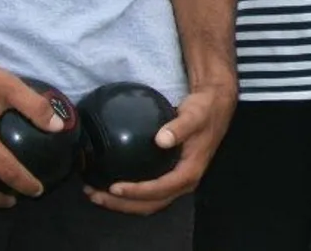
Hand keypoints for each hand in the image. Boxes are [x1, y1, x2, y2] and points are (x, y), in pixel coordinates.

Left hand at [86, 79, 235, 214]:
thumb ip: (180, 127)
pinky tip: (110, 185)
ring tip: (95, 193)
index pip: (161, 190)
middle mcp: (184, 182)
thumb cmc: (205, 111)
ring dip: (122, 203)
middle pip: (151, 204)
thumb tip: (161, 139)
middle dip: (121, 204)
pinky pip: (148, 194)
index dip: (137, 192)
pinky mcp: (170, 175)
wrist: (215, 106)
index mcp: (190, 172)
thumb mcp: (195, 115)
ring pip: (148, 203)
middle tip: (95, 194)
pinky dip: (129, 195)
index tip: (114, 187)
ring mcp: (177, 181)